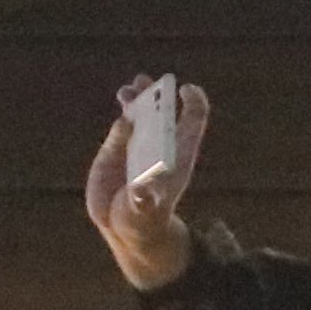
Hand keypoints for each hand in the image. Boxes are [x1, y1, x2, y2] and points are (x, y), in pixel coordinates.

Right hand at [83, 77, 211, 292]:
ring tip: (129, 90)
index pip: (193, 120)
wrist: (125, 227)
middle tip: (145, 82)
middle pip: (164, 110)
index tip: (185, 89)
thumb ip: (143, 202)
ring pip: (141, 112)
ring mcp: (139, 144)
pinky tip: (120, 108)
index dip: (193, 102)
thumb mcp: (145, 213)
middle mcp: (160, 145)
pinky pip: (122, 125)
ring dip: (136, 98)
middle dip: (157, 93)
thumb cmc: (144, 219)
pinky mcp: (117, 149)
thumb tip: (140, 191)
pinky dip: (122, 114)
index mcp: (178, 155)